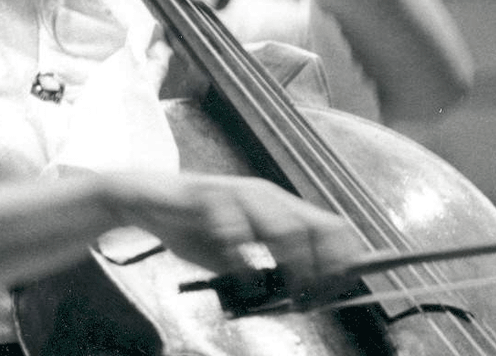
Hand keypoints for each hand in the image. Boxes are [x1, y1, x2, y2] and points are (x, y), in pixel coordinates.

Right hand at [102, 172, 362, 285]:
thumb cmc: (197, 229)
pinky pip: (236, 231)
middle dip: (320, 267)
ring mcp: (240, 195)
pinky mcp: (211, 198)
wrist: (151, 202)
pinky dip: (245, 262)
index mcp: (279, 207)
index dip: (342, 256)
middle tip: (312, 298)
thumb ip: (266, 272)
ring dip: (291, 264)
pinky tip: (243, 281)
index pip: (329, 225)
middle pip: (313, 228)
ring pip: (283, 227)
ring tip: (287, 291)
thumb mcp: (239, 255)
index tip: (344, 287)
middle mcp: (266, 197)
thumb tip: (300, 299)